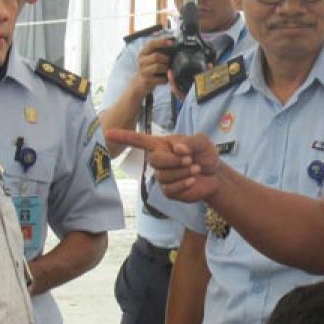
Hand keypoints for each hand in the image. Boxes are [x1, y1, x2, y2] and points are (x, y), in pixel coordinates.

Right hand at [104, 130, 221, 201]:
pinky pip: (169, 188)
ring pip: (163, 175)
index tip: (107, 133)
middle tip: (189, 159)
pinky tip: (192, 180)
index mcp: (162, 145)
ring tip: (195, 168)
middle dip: (173, 160)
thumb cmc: (206, 155)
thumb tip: (176, 148)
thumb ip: (190, 142)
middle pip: (154, 160)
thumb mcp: (202, 142)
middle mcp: (159, 160)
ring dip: (182, 172)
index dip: (124, 137)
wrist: (216, 176)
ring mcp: (162, 176)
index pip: (139, 140)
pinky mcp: (168, 191)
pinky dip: (183, 183)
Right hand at [132, 37, 174, 97]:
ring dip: (166, 68)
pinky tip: (165, 78)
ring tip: (168, 70)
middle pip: (156, 56)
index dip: (162, 42)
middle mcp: (141, 61)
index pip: (151, 44)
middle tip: (170, 61)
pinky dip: (166, 78)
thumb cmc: (148, 68)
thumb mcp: (149, 57)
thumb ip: (158, 48)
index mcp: (142, 53)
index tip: (172, 42)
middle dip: (166, 58)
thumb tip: (168, 37)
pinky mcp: (147, 81)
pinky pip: (161, 78)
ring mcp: (143, 71)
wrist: (138, 84)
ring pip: (158, 67)